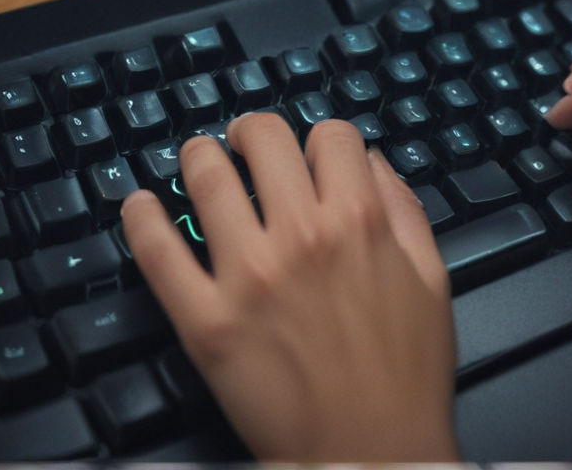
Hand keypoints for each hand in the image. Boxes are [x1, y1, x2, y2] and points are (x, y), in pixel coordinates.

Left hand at [120, 114, 458, 460]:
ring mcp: (248, 277)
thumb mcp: (431, 281)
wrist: (373, 452)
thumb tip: (371, 162)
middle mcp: (301, 237)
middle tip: (242, 144)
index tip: (308, 155)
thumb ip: (405, 210)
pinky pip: (157, 251)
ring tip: (197, 162)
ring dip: (198, 157)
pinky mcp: (206, 322)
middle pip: (263, 139)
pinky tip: (140, 205)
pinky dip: (141, 218)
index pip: (330, 137)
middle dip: (253, 132)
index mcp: (360, 224)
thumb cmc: (404, 376)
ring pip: (205, 176)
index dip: (319, 141)